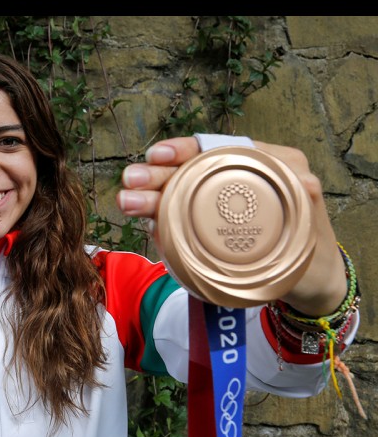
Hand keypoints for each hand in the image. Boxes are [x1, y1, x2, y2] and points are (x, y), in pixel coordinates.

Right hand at [116, 136, 347, 315]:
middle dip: (157, 174)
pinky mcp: (211, 225)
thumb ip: (298, 209)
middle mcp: (243, 178)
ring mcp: (224, 202)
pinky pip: (181, 215)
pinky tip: (141, 218)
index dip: (187, 149)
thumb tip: (291, 188)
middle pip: (193, 169)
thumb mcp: (308, 229)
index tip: (160, 156)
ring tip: (125, 201)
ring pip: (181, 191)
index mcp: (273, 168)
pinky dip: (159, 216)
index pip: (222, 147)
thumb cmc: (312, 259)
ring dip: (149, 195)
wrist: (310, 289)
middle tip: (130, 182)